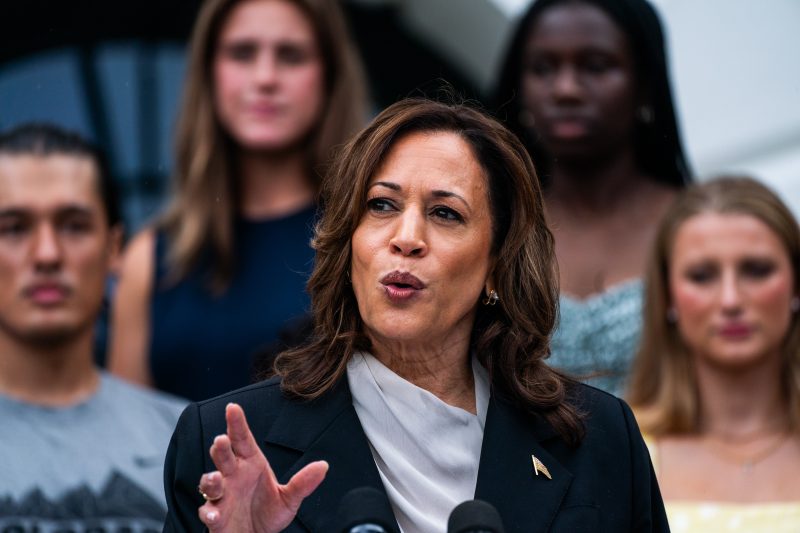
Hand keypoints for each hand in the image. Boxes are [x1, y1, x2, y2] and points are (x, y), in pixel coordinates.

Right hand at [197, 403, 328, 532]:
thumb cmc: (269, 514)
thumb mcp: (289, 499)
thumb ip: (302, 483)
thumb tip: (323, 466)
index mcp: (250, 464)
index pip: (242, 439)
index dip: (237, 423)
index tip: (233, 408)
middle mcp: (233, 476)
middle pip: (223, 456)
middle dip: (220, 447)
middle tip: (221, 440)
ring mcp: (222, 495)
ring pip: (210, 482)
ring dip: (210, 479)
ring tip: (216, 477)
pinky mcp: (216, 516)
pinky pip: (208, 511)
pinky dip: (210, 512)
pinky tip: (215, 514)